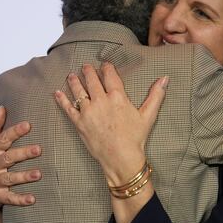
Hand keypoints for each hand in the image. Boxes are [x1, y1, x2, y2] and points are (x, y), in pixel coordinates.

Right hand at [0, 105, 41, 210]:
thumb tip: (3, 107)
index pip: (3, 139)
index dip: (15, 132)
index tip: (28, 124)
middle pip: (8, 158)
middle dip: (23, 153)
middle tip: (39, 149)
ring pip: (10, 178)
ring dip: (24, 176)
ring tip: (39, 174)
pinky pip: (10, 198)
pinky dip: (21, 199)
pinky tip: (33, 199)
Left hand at [55, 62, 167, 185]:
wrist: (121, 158)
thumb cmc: (135, 138)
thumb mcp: (148, 115)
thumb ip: (156, 95)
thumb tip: (165, 78)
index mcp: (117, 97)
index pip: (110, 75)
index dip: (106, 68)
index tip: (104, 64)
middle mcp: (101, 101)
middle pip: (92, 80)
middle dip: (88, 71)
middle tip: (85, 66)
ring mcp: (88, 111)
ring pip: (78, 91)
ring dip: (74, 81)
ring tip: (72, 75)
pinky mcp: (79, 123)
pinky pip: (68, 108)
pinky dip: (62, 99)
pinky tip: (57, 92)